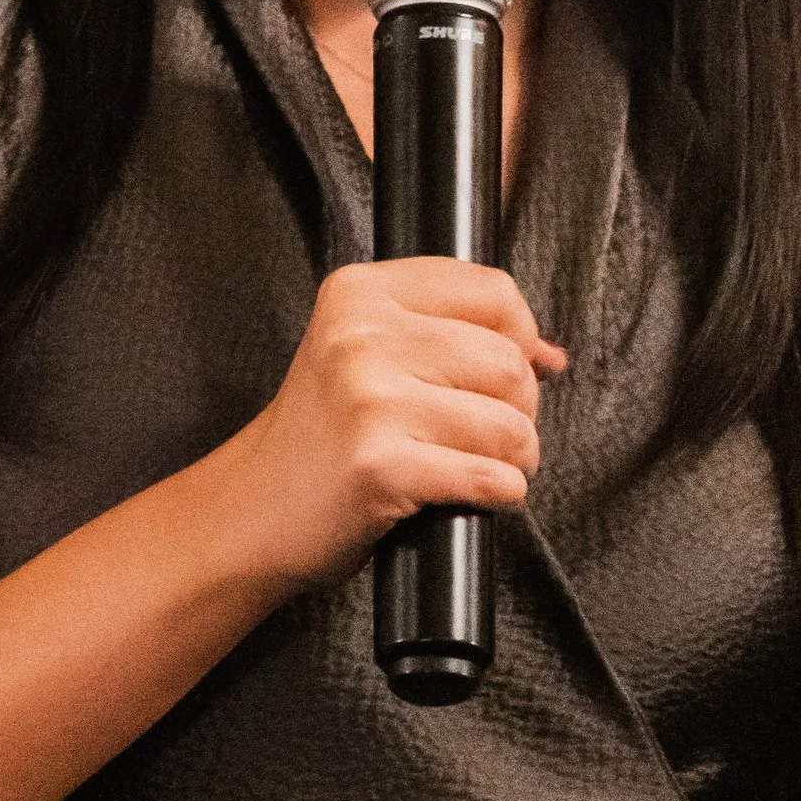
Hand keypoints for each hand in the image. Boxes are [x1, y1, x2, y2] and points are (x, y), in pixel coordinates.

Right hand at [229, 261, 567, 591]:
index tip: (511, 368)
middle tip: (488, 432)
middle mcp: (361, 336)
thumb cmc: (321, 437)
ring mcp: (369, 400)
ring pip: (509, 424)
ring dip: (516, 458)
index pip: (492, 291)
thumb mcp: (365, 354)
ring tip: (479, 464)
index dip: (520, 336)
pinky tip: (472, 495)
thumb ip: (452, 335)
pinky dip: (500, 494)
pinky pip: (490, 478)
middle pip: (509, 361)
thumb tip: (549, 354)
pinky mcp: (380, 465)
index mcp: (359, 293)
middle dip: (520, 407)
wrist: (252, 510)